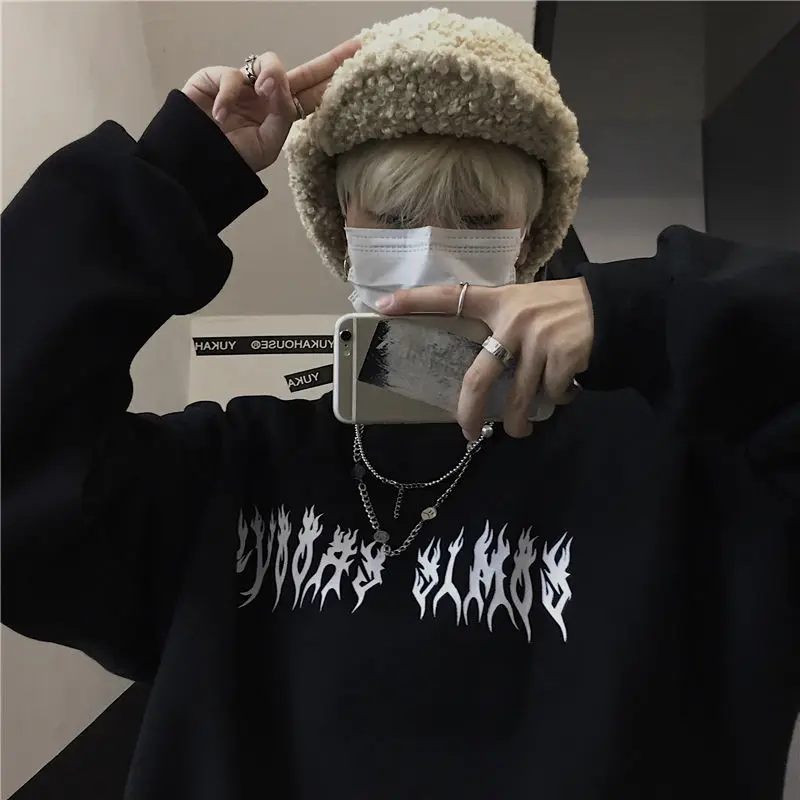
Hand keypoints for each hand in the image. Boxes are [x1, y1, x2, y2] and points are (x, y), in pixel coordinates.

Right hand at [182, 40, 359, 171]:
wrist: (196, 161)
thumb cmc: (232, 157)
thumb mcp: (268, 144)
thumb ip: (282, 112)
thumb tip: (277, 78)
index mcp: (282, 115)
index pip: (316, 96)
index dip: (336, 81)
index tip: (362, 65)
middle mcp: (268, 95)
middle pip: (305, 72)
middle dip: (330, 61)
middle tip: (357, 48)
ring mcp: (246, 84)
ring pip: (270, 63)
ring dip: (271, 79)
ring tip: (262, 97)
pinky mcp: (219, 76)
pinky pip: (234, 75)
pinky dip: (229, 96)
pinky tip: (221, 116)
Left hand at [376, 279, 594, 439]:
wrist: (616, 308)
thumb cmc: (567, 308)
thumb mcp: (530, 304)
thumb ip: (505, 324)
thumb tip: (485, 362)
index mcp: (501, 302)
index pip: (451, 297)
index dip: (417, 301)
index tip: (383, 305)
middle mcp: (514, 320)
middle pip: (479, 378)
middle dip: (469, 412)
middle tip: (466, 432)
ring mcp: (538, 340)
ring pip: (518, 399)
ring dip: (519, 422)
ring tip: (522, 429)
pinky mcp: (561, 357)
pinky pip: (550, 395)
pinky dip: (557, 399)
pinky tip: (565, 387)